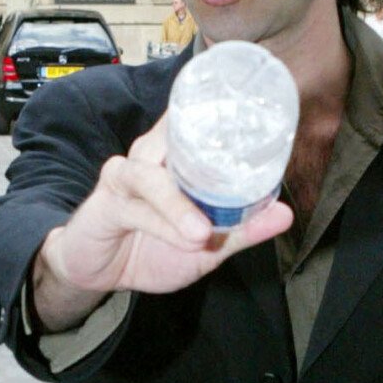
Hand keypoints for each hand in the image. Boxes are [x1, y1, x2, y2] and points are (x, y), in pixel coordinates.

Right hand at [34, 109, 292, 319]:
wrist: (97, 272)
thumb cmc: (149, 248)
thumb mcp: (206, 247)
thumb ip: (242, 229)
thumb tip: (285, 213)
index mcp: (175, 155)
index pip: (199, 119)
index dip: (224, 111)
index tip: (259, 113)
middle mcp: (151, 155)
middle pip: (180, 137)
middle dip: (210, 150)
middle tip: (246, 166)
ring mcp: (127, 174)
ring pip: (157, 178)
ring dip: (182, 205)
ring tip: (203, 233)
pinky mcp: (107, 200)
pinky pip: (138, 208)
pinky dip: (164, 223)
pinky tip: (185, 238)